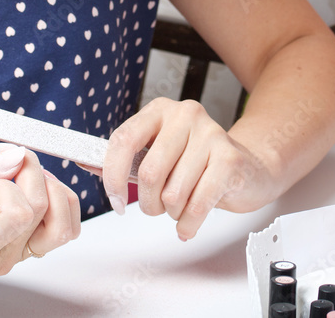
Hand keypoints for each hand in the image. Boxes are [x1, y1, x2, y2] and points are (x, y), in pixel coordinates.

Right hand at [0, 146, 80, 275]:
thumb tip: (16, 156)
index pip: (19, 215)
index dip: (11, 183)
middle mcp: (5, 256)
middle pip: (42, 208)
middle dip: (29, 172)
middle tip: (5, 158)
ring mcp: (20, 254)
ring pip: (64, 222)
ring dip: (50, 187)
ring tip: (19, 176)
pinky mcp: (30, 245)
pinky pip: (64, 224)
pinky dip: (56, 198)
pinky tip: (29, 186)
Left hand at [102, 98, 274, 240]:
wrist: (250, 168)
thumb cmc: (199, 163)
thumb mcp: (159, 154)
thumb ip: (125, 159)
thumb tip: (85, 162)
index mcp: (161, 110)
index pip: (123, 140)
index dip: (112, 175)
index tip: (113, 199)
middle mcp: (185, 115)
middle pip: (148, 173)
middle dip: (148, 202)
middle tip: (158, 206)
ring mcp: (211, 134)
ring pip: (173, 193)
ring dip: (173, 213)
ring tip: (181, 207)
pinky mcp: (229, 159)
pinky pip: (197, 204)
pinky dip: (188, 224)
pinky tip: (189, 223)